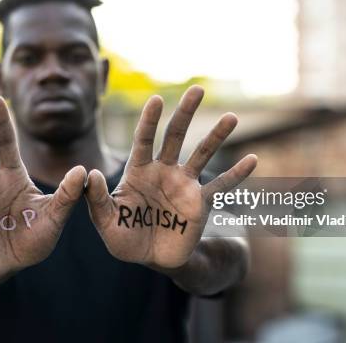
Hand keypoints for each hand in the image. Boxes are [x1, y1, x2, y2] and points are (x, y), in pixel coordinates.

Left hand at [85, 86, 256, 268]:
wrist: (152, 258)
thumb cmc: (125, 239)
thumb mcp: (105, 222)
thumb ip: (97, 200)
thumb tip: (93, 174)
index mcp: (139, 171)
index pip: (144, 140)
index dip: (149, 121)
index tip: (156, 99)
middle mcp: (164, 171)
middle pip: (176, 136)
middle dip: (185, 113)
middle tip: (197, 89)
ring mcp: (184, 185)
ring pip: (202, 154)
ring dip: (217, 136)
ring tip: (231, 117)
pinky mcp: (200, 202)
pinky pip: (221, 186)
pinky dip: (237, 175)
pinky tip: (252, 160)